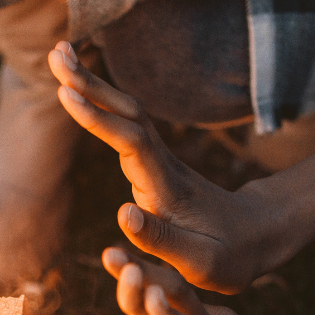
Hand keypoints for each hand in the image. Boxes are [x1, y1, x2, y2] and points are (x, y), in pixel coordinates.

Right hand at [47, 42, 281, 293]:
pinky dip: (102, 103)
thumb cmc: (228, 257)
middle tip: (56, 53)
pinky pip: (126, 125)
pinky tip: (82, 90)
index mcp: (168, 188)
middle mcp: (163, 166)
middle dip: (92, 84)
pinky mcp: (155, 164)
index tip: (68, 95)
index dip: (99, 118)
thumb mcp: (200, 261)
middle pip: (128, 114)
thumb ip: (161, 240)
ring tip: (60, 56)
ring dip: (94, 85)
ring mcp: (160, 161)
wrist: (258, 237)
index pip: (131, 142)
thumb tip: (122, 214)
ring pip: (127, 113)